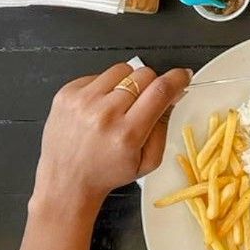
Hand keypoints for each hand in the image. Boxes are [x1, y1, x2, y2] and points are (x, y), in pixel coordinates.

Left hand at [32, 62, 190, 214]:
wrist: (66, 180)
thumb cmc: (107, 173)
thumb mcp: (147, 162)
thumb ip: (164, 126)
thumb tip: (174, 94)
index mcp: (127, 134)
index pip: (160, 91)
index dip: (176, 78)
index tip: (183, 75)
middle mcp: (104, 114)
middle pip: (144, 75)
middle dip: (151, 85)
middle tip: (143, 103)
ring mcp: (83, 101)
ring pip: (122, 69)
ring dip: (127, 83)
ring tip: (118, 105)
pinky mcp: (67, 93)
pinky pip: (98, 74)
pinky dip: (104, 87)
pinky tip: (99, 107)